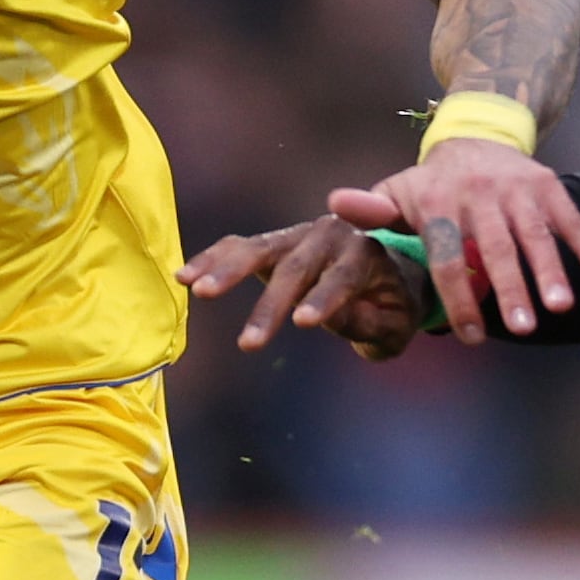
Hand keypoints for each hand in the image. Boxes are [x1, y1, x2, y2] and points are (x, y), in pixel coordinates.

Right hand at [182, 189, 431, 357]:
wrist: (385, 271)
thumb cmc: (391, 306)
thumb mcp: (395, 325)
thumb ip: (368, 323)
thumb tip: (328, 318)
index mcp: (367, 253)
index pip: (344, 276)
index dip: (325, 299)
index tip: (303, 323)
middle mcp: (331, 235)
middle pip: (297, 267)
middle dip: (271, 304)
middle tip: (249, 343)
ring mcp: (298, 236)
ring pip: (260, 250)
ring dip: (227, 271)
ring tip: (198, 292)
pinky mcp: (273, 243)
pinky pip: (239, 247)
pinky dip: (212, 259)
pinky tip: (184, 277)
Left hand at [369, 133, 579, 340]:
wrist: (475, 136)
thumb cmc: (429, 184)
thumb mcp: (396, 192)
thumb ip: (370, 210)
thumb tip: (335, 204)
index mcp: (438, 201)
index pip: (448, 257)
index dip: (458, 298)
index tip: (470, 337)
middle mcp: (479, 193)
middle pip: (496, 247)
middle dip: (510, 288)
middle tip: (521, 326)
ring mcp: (516, 188)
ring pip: (535, 234)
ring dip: (550, 271)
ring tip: (560, 307)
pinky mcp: (547, 184)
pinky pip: (570, 217)